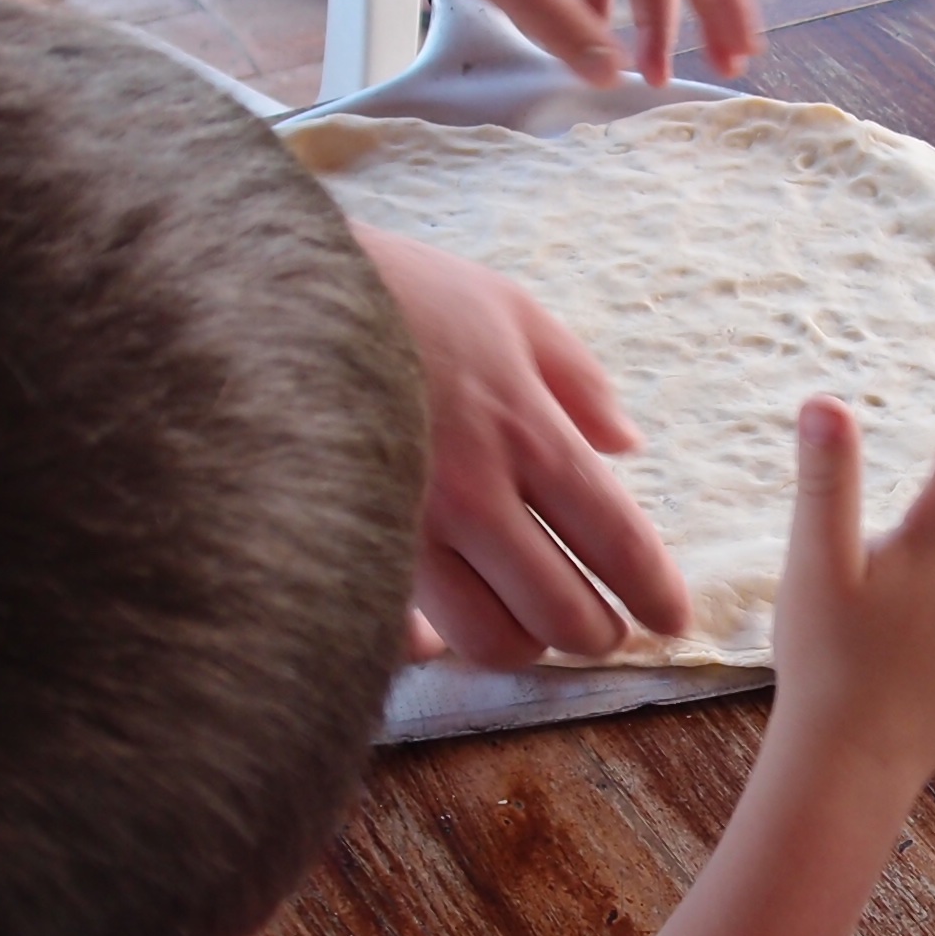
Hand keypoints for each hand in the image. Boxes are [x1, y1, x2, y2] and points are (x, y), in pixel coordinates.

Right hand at [353, 225, 691, 666]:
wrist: (262, 293)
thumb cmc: (393, 290)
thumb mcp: (504, 307)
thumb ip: (577, 379)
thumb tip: (627, 445)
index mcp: (526, 432)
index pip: (617, 542)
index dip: (655, 594)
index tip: (672, 620)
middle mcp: (472, 495)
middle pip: (562, 611)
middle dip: (595, 633)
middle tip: (601, 628)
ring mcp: (403, 531)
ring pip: (488, 640)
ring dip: (523, 645)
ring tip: (530, 629)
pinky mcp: (343, 550)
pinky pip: (400, 632)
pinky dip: (432, 643)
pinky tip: (442, 630)